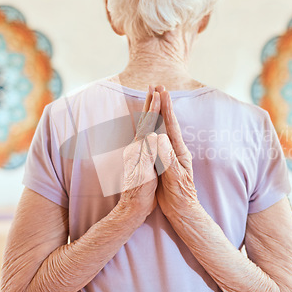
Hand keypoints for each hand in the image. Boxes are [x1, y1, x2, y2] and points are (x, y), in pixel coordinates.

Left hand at [119, 86, 159, 217]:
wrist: (132, 206)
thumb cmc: (140, 192)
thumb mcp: (145, 174)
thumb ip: (148, 154)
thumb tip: (153, 136)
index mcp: (139, 149)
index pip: (148, 124)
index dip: (154, 108)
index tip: (159, 93)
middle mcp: (136, 147)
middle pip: (144, 119)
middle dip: (149, 102)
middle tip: (153, 85)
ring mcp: (137, 151)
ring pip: (144, 125)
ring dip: (149, 110)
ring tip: (152, 97)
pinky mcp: (140, 157)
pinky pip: (146, 133)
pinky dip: (149, 122)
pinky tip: (151, 122)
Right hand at [155, 87, 199, 218]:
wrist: (181, 209)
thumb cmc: (179, 195)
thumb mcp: (174, 177)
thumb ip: (167, 159)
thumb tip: (159, 138)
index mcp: (177, 151)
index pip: (170, 125)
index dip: (165, 108)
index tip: (162, 91)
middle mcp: (173, 149)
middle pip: (166, 121)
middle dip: (162, 103)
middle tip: (158, 85)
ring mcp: (169, 154)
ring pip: (162, 127)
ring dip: (158, 111)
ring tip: (155, 97)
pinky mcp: (163, 160)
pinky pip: (156, 138)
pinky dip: (153, 126)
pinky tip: (151, 122)